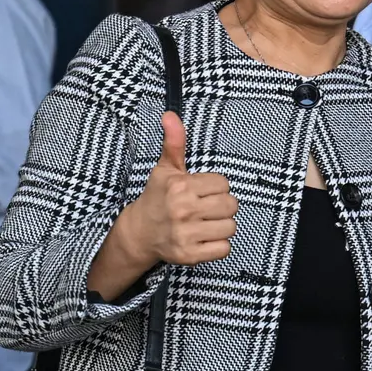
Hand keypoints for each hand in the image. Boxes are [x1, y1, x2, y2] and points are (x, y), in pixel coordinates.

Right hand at [119, 112, 238, 265]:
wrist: (140, 233)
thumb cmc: (158, 197)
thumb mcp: (165, 168)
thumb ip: (174, 142)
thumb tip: (170, 115)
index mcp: (180, 187)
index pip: (223, 183)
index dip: (216, 187)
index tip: (202, 191)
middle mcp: (183, 210)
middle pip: (231, 205)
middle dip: (222, 206)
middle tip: (207, 207)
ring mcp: (186, 235)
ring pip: (230, 227)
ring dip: (222, 225)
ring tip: (206, 222)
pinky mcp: (189, 255)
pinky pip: (224, 248)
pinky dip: (219, 245)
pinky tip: (204, 237)